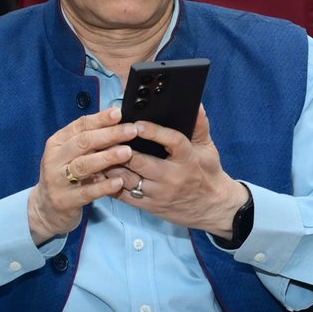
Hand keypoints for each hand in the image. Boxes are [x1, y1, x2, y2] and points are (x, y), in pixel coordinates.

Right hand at [27, 107, 137, 243]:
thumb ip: (89, 141)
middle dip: (109, 135)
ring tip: (127, 152)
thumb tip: (116, 121)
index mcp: (57, 143)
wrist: (45, 208)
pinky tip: (118, 182)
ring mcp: (58, 180)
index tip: (119, 113)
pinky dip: (104, 186)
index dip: (100, 119)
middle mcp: (55, 159)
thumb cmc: (64, 176)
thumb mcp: (71, 155)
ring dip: (107, 157)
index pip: (80, 126)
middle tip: (131, 131)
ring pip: (83, 165)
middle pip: (83, 143)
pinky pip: (87, 192)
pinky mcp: (65, 200)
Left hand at [108, 106, 248, 237]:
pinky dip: (111, 183)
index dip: (153, 131)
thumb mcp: (208, 148)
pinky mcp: (150, 206)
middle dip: (121, 149)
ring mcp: (159, 193)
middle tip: (107, 136)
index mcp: (188, 159)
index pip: (172, 141)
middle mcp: (172, 177)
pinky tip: (103, 172)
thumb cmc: (208, 173)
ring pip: (128, 178)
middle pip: (140, 161)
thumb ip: (199, 125)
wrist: (212, 207)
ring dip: (111, 165)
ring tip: (99, 153)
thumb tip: (196, 104)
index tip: (138, 123)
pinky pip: (125, 195)